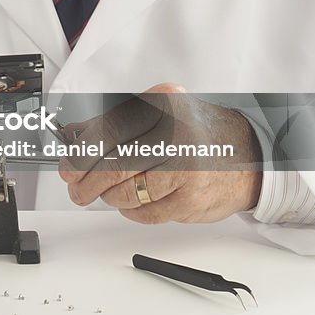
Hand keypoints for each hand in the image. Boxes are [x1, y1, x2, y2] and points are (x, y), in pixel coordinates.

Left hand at [58, 84, 262, 224]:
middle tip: (77, 188)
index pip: (110, 130)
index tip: (67, 166)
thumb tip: (72, 139)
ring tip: (105, 194)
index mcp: (164, 102)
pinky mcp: (192, 199)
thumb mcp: (156, 114)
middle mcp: (177, 132)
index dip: (82, 153)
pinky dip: (132, 209)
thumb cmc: (194, 133)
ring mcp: (187, 168)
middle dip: (88, 181)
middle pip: (116, 164)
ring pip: (128, 192)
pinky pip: (146, 212)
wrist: (246, 154)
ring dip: (109, 197)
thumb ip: (112, 124)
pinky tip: (133, 201)